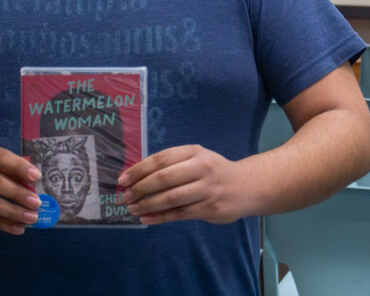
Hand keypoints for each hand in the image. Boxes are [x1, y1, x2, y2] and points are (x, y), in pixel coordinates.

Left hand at [118, 145, 246, 224]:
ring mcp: (206, 188)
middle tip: (125, 197)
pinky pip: (179, 214)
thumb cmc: (213, 171)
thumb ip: (173, 164)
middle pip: (164, 178)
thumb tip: (138, 176)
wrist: (246, 186)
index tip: (123, 179)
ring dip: (148, 204)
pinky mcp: (209, 208)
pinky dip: (160, 217)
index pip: (161, 159)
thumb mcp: (196, 158)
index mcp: (194, 152)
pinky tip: (146, 218)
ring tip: (133, 208)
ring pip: (170, 198)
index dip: (139, 169)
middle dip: (140, 188)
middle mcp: (201, 167)